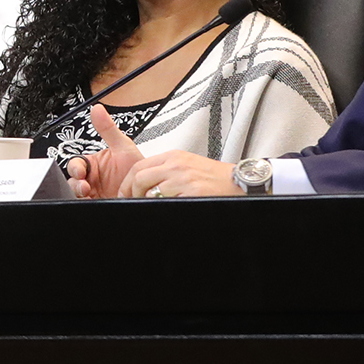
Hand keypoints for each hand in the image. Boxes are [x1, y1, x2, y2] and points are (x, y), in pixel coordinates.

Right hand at [64, 106, 142, 199]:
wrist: (149, 189)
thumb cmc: (136, 168)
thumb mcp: (123, 146)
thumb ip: (108, 129)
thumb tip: (97, 109)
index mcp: (94, 165)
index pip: (77, 164)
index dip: (76, 167)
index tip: (82, 171)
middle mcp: (92, 179)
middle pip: (73, 180)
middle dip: (75, 183)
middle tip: (84, 186)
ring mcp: (94, 193)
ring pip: (76, 194)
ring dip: (78, 194)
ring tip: (88, 194)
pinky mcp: (98, 205)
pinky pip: (85, 204)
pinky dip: (85, 203)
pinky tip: (92, 201)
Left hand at [120, 150, 242, 197]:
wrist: (240, 182)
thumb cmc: (215, 176)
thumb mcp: (188, 164)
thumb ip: (166, 169)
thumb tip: (144, 182)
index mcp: (173, 156)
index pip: (139, 166)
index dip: (127, 182)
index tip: (124, 193)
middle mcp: (176, 165)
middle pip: (139, 178)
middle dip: (130, 193)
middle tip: (131, 202)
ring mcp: (183, 179)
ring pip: (150, 192)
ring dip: (146, 201)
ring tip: (151, 205)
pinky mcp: (191, 193)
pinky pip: (166, 202)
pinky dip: (162, 206)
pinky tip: (168, 207)